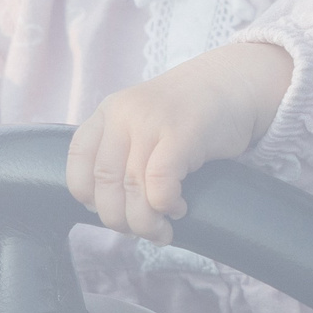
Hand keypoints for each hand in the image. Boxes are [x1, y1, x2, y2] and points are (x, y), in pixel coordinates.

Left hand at [67, 42, 293, 243]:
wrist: (235, 82)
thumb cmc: (191, 115)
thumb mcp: (144, 123)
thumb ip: (122, 152)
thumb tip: (107, 207)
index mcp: (108, 113)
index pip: (77, 163)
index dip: (89, 197)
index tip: (111, 209)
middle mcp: (123, 114)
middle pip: (103, 183)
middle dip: (119, 220)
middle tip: (141, 230)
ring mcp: (151, 121)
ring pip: (132, 189)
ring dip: (145, 222)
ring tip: (162, 230)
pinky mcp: (182, 133)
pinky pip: (159, 183)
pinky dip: (166, 206)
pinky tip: (179, 208)